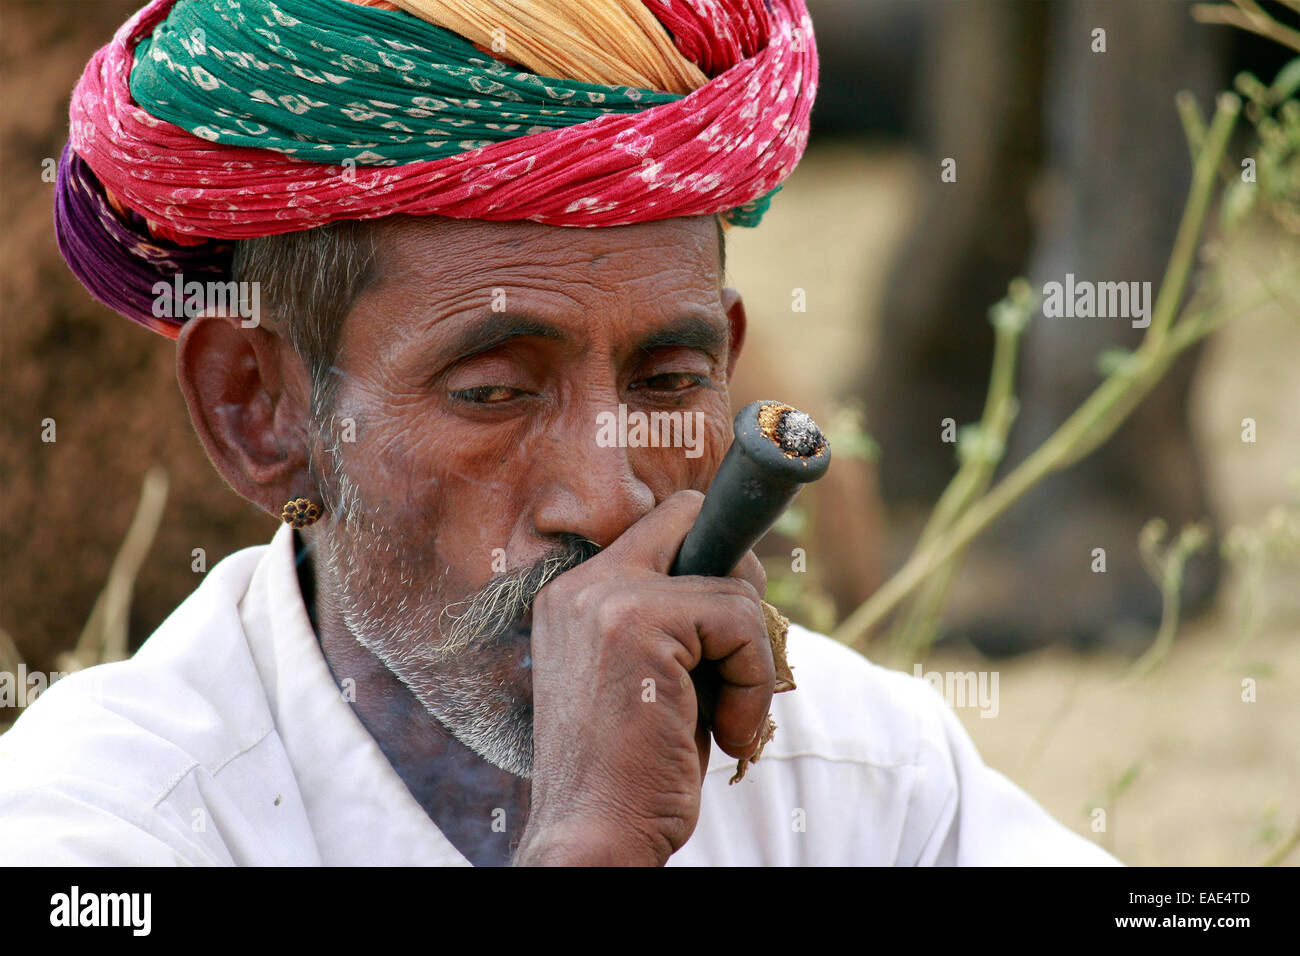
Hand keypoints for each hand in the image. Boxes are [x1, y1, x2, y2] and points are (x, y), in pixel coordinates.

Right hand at [513, 490, 772, 865]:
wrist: (594, 836)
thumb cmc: (635, 771)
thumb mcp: (655, 679)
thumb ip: (683, 623)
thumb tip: (746, 576)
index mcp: (576, 597)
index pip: (662, 526)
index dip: (711, 564)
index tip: (731, 633)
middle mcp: (582, 585)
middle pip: (691, 517)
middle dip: (737, 586)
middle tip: (739, 663)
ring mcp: (607, 598)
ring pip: (731, 586)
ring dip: (752, 661)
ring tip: (729, 722)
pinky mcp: (640, 621)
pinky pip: (740, 622)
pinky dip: (755, 683)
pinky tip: (730, 735)